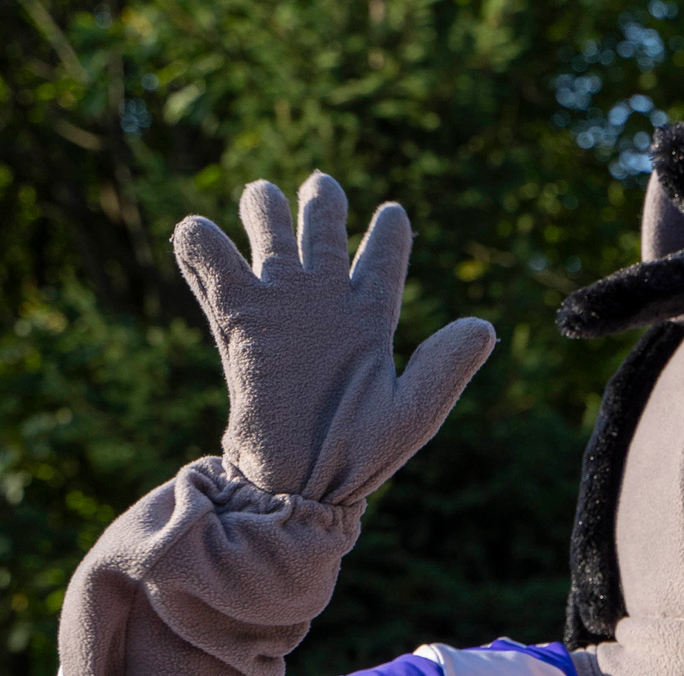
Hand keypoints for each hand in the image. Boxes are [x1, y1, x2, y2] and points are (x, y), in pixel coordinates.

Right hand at [174, 173, 495, 502]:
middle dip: (322, 205)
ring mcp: (281, 310)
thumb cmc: (361, 456)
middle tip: (322, 185)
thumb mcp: (413, 413)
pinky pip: (215, 269)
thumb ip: (444, 368)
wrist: (302, 482)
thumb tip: (484, 326)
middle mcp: (325, 307)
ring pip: (269, 241)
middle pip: (322, 237)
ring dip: (263, 211)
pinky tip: (199, 232)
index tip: (392, 213)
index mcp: (371, 321)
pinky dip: (203, 244)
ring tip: (262, 193)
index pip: (382, 262)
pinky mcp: (240, 321)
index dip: (388, 234)